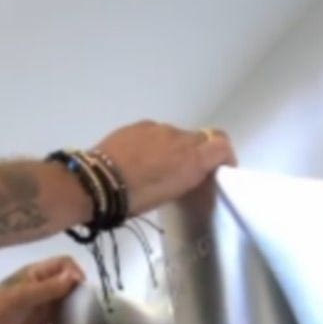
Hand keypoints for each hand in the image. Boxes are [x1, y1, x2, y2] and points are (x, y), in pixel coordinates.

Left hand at [0, 256, 84, 323]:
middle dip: (80, 289)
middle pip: (70, 280)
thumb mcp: (23, 297)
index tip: (80, 290)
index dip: (75, 272)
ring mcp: (45, 303)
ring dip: (78, 304)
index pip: (64, 263)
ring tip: (86, 317)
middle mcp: (45, 285)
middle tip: (87, 306)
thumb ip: (48, 288)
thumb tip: (75, 277)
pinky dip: (72, 317)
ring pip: (69, 297)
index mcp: (37, 273)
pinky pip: (64, 315)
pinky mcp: (45, 320)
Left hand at [92, 120, 236, 214]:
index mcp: (192, 157)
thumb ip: (189, 175)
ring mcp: (156, 128)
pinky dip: (153, 144)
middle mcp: (179, 137)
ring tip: (156, 167)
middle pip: (198, 139)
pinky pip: (153, 133)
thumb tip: (195, 168)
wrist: (98, 183)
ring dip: (172, 148)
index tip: (219, 169)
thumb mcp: (172, 193)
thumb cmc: (137, 198)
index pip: (221, 144)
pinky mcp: (136, 126)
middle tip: (184, 172)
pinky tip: (138, 159)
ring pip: (174, 136)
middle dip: (196, 153)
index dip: (224, 155)